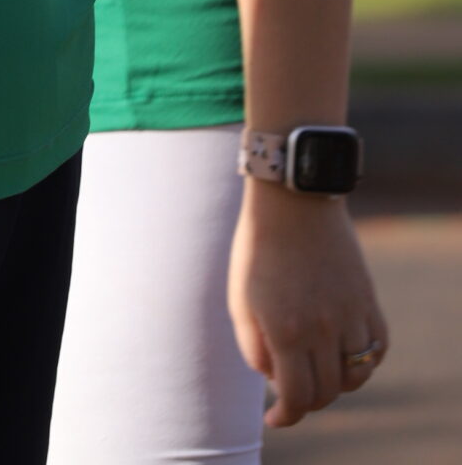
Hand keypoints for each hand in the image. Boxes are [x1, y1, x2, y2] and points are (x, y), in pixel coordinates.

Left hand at [229, 181, 387, 427]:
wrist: (292, 200)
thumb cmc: (257, 247)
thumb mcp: (240, 299)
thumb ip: (254, 348)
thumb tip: (275, 381)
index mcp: (286, 330)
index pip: (297, 398)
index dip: (286, 416)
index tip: (274, 417)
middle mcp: (323, 328)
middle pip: (326, 393)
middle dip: (306, 400)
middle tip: (290, 388)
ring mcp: (350, 313)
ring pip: (355, 377)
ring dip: (334, 383)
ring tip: (314, 368)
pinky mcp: (368, 298)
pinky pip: (376, 349)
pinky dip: (363, 361)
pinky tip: (342, 353)